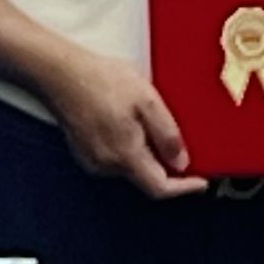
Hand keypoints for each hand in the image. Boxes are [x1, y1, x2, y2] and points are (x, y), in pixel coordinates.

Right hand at [42, 52, 202, 199]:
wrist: (62, 74)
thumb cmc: (102, 81)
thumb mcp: (147, 101)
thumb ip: (167, 135)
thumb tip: (181, 162)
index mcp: (125, 156)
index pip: (160, 188)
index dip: (184, 188)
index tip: (201, 182)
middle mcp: (107, 166)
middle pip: (146, 178)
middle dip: (166, 166)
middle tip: (182, 144)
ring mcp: (93, 160)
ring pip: (130, 167)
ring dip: (147, 154)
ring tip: (151, 123)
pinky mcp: (85, 152)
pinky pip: (115, 158)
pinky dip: (130, 148)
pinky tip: (130, 123)